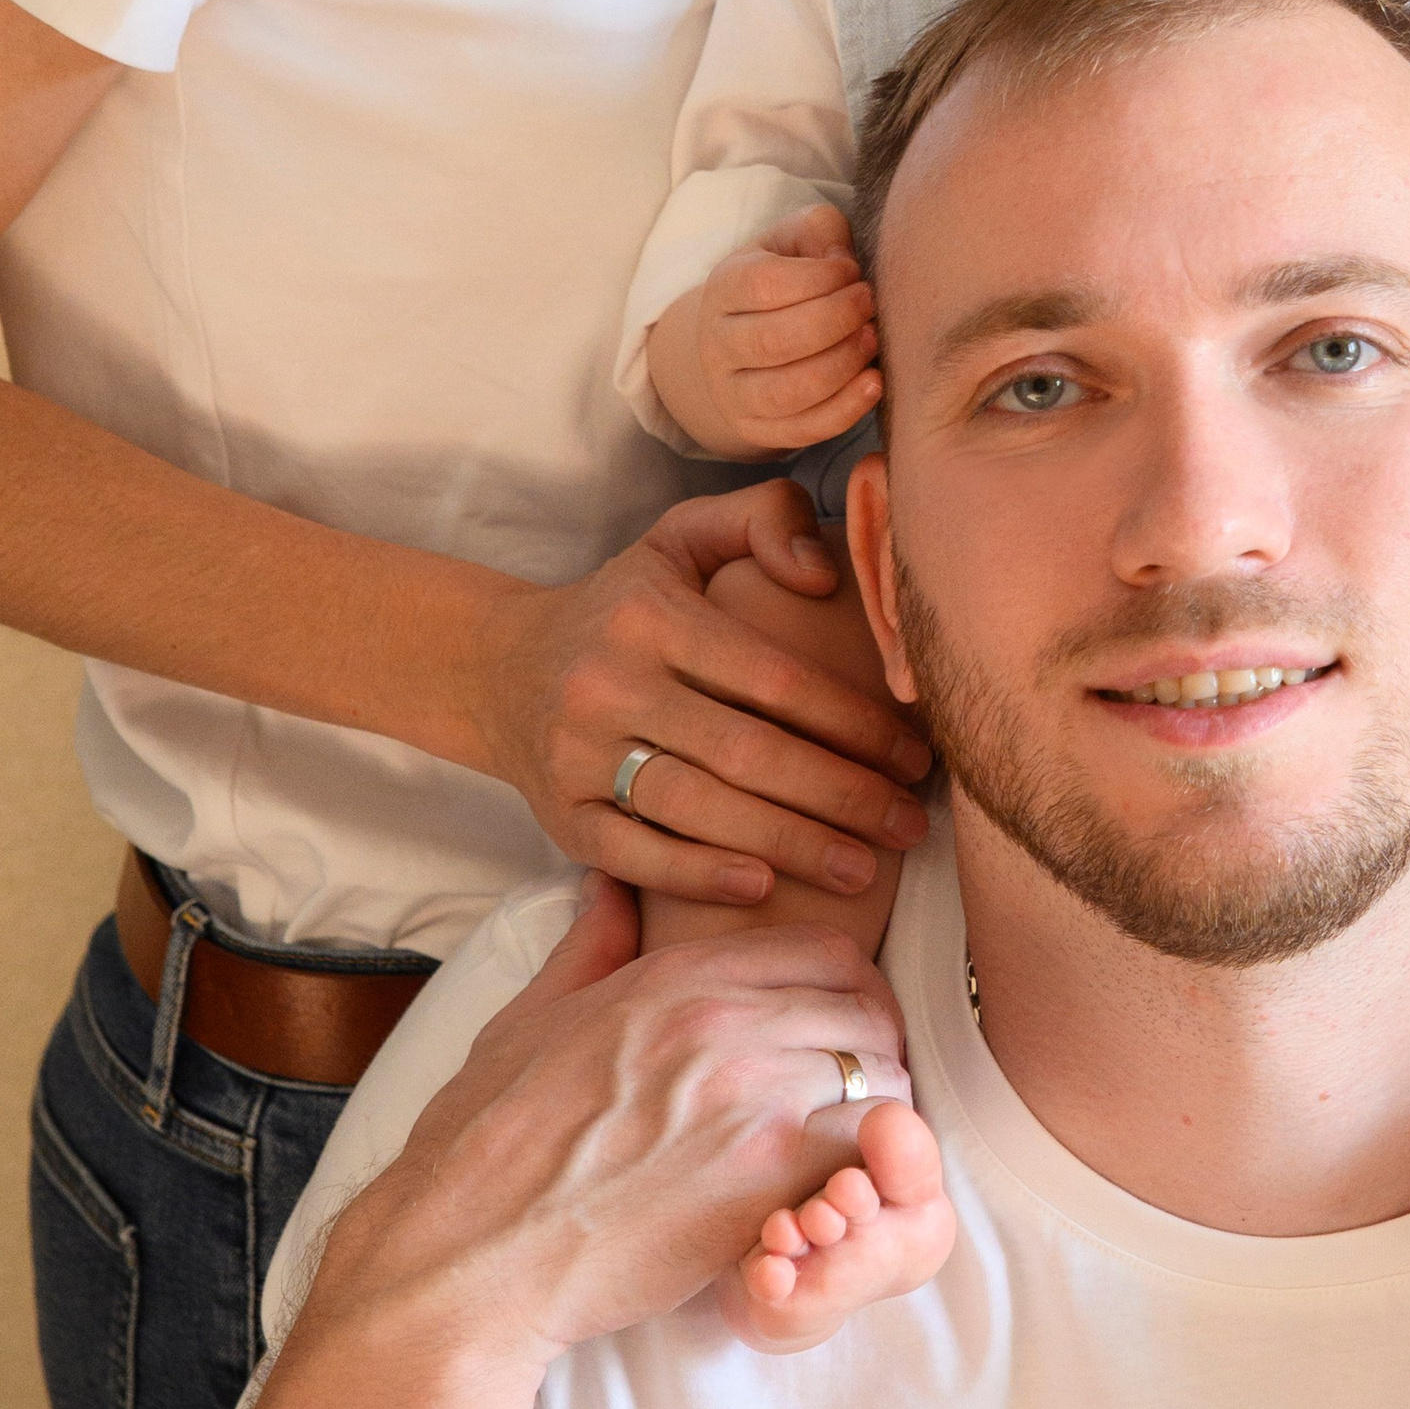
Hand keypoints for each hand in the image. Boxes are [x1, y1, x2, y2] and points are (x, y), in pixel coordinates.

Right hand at [325, 880, 917, 1374]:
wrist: (466, 1252)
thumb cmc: (484, 1143)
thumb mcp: (531, 1017)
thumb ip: (589, 946)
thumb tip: (608, 888)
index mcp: (677, 975)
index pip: (829, 951)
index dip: (848, 993)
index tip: (837, 1035)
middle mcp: (727, 1019)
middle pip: (869, 1011)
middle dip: (872, 1054)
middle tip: (846, 1102)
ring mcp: (752, 1094)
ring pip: (883, 1081)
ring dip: (873, 1120)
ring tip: (838, 1158)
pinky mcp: (765, 1177)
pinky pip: (865, 1154)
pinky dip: (860, 1179)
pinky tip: (819, 1203)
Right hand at [473, 478, 930, 906]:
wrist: (496, 668)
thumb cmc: (622, 604)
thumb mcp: (682, 536)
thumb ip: (765, 519)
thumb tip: (822, 575)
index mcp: (652, 616)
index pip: (772, 677)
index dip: (852, 721)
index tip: (913, 755)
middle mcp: (609, 684)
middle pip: (746, 752)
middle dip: (841, 795)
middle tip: (909, 824)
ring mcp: (579, 756)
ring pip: (698, 809)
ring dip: (791, 844)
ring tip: (864, 866)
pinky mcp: (559, 817)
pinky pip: (634, 856)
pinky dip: (700, 876)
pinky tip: (764, 889)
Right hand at [665, 205, 880, 454]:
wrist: (746, 336)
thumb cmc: (786, 279)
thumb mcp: (796, 241)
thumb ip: (821, 232)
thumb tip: (843, 264)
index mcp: (724, 287)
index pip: (764, 284)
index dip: (818, 279)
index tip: (853, 272)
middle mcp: (717, 344)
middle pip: (774, 341)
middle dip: (835, 322)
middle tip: (870, 306)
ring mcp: (731, 393)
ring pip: (786, 392)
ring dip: (840, 367)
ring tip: (872, 340)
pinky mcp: (756, 429)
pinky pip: (801, 431)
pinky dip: (843, 411)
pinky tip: (873, 383)